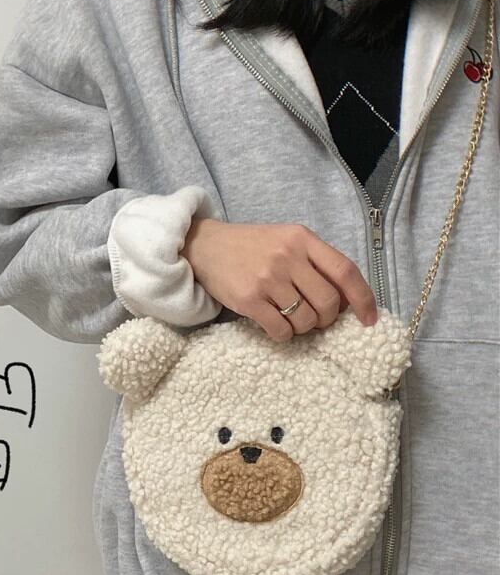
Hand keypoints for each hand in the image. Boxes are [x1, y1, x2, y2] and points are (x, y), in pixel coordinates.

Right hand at [181, 218, 377, 341]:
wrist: (205, 246)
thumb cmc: (250, 246)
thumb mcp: (286, 240)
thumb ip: (315, 262)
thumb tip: (346, 300)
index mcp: (302, 239)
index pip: (345, 271)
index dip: (363, 299)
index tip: (369, 319)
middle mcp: (287, 257)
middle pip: (327, 302)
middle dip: (327, 319)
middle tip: (316, 319)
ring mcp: (267, 278)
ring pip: (305, 319)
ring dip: (303, 328)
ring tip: (291, 319)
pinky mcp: (248, 299)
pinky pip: (280, 329)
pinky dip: (284, 335)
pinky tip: (276, 326)